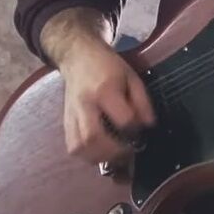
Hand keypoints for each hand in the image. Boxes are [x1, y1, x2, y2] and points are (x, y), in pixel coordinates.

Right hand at [54, 40, 154, 164]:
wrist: (77, 56)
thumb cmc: (108, 66)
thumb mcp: (132, 77)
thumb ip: (142, 102)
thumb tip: (148, 126)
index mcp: (105, 90)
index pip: (123, 120)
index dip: (135, 131)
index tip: (140, 133)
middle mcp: (85, 104)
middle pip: (93, 138)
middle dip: (114, 153)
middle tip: (127, 153)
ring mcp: (72, 114)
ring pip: (78, 146)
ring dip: (98, 157)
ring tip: (114, 156)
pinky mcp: (65, 120)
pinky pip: (72, 145)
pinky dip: (86, 154)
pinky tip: (99, 152)